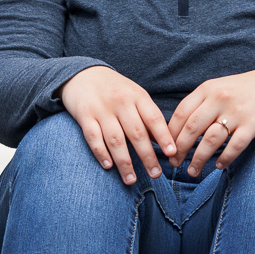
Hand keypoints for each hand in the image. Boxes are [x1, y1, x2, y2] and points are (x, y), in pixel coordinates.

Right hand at [59, 66, 176, 184]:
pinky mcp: (84, 115)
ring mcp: (101, 109)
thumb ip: (147, 116)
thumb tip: (165, 143)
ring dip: (124, 162)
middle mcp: (120, 102)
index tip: (172, 154)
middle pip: (136, 133)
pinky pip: (93, 137)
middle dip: (147, 156)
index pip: (154, 118)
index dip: (164, 136)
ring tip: (131, 180)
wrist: (82, 74)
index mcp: (137, 96)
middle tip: (155, 174)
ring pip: (115, 139)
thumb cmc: (115, 89)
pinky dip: (101, 153)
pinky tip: (108, 166)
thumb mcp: (135, 95)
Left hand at [170, 65, 254, 177]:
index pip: (181, 113)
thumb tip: (177, 130)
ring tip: (193, 171)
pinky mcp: (254, 123)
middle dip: (180, 150)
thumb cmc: (243, 91)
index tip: (165, 150)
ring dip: (198, 159)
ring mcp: (237, 111)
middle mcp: (220, 98)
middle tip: (175, 164)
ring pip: (210, 140)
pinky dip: (224, 159)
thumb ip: (200, 105)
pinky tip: (218, 166)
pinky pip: (235, 146)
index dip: (169, 134)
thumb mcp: (218, 89)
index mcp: (207, 89)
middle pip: (191, 128)